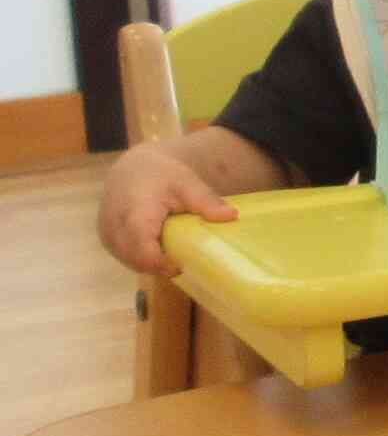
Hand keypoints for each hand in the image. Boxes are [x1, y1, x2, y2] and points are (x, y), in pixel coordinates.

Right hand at [99, 144, 237, 275]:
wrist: (133, 170)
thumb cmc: (162, 175)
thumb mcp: (187, 183)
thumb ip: (206, 201)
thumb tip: (231, 216)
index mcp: (134, 214)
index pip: (143, 252)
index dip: (163, 264)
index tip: (183, 265)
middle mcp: (114, 227)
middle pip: (137, 261)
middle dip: (161, 265)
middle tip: (184, 258)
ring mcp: (107, 236)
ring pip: (131, 263)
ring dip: (152, 262)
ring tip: (172, 248)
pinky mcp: (107, 240)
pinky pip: (126, 258)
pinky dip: (143, 258)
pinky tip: (159, 247)